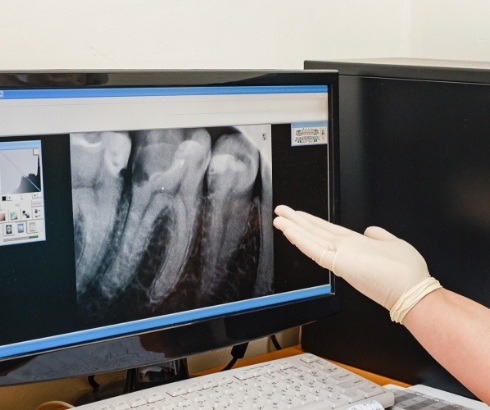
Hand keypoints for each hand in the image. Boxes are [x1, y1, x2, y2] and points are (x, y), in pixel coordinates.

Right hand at [273, 205, 439, 317]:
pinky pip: (314, 249)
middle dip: (296, 221)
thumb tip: (370, 229)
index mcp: (355, 245)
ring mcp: (340, 256)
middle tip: (280, 212)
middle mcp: (344, 250)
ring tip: (278, 218)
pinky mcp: (338, 262)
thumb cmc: (406, 273)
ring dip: (293, 227)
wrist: (412, 291)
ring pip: (311, 239)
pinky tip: (288, 230)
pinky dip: (300, 239)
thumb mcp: (393, 244)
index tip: (298, 215)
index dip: (311, 222)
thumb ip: (379, 236)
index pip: (326, 231)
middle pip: (314, 232)